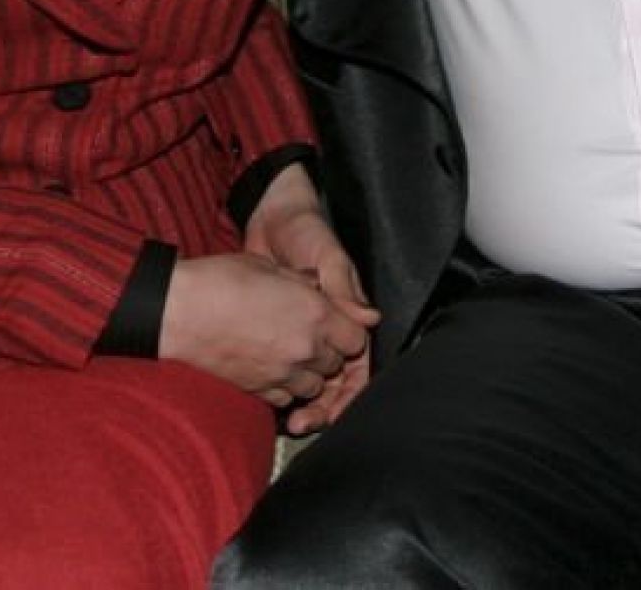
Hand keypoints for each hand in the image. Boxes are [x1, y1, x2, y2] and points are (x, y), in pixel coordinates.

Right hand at [158, 250, 370, 411]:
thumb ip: (303, 282)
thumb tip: (318, 287)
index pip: (357, 338)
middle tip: (307, 332)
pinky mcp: (259, 391)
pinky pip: (285, 399)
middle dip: (328, 350)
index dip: (348, 329)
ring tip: (288, 351)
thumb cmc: (222, 280)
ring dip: (308, 372)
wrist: (180, 311)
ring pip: (313, 386)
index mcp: (315, 313)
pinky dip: (284, 387)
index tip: (334, 322)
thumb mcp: (270, 267)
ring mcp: (282, 374)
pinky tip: (269, 367)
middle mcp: (305, 348)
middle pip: (336, 363)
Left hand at [244, 164, 379, 432]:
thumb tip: (370, 322)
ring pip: (310, 381)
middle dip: (325, 407)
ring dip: (304, 403)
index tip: (334, 413)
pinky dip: (280, 387)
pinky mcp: (277, 331)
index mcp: (348, 314)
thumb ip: (344, 290)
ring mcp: (302, 331)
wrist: (269, 217)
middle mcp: (328, 328)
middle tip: (303, 424)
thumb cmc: (306, 231)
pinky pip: (284, 368)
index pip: (358, 364)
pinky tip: (269, 400)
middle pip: (335, 381)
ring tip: (289, 421)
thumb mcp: (328, 257)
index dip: (351, 393)